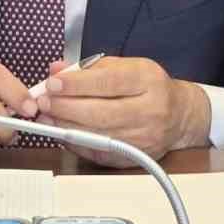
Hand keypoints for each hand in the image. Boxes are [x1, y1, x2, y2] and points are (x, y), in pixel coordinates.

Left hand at [33, 56, 210, 166]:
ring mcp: (143, 137)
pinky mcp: (134, 156)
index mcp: (147, 81)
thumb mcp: (125, 67)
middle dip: (65, 107)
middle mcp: (149, 110)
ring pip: (97, 135)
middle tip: (43, 102)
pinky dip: (75, 142)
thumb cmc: (149, 88)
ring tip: (47, 117)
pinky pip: (98, 152)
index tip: (53, 83)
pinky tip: (62, 131)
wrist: (180, 116)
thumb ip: (89, 68)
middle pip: (100, 112)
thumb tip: (56, 70)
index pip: (108, 82)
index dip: (77, 84)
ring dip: (65, 126)